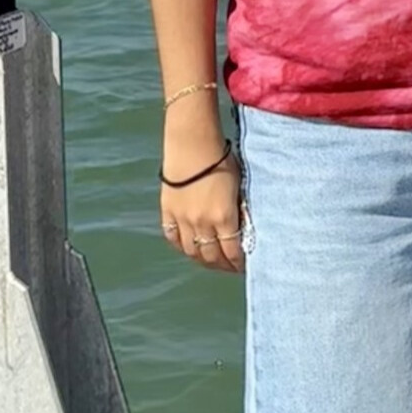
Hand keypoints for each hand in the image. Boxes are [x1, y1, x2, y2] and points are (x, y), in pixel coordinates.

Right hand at [159, 137, 245, 274]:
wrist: (192, 146)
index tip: (243, 266)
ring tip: (211, 261)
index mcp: (224, 217)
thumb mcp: (239, 187)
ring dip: (203, 260)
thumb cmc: (221, 161)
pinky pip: (173, 238)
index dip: (238, 263)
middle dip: (223, 266)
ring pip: (192, 252)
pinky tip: (190, 249)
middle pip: (212, 256)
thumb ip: (239, 210)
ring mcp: (183, 220)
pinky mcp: (168, 213)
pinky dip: (182, 247)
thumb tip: (243, 228)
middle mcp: (203, 223)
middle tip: (229, 267)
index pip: (232, 252)